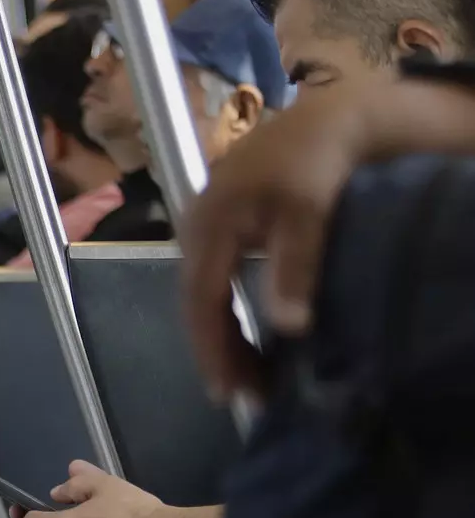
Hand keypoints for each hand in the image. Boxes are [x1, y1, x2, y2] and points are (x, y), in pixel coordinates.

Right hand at [179, 82, 381, 397]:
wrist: (324, 122)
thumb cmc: (314, 163)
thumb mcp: (309, 212)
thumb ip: (295, 266)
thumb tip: (287, 326)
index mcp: (209, 226)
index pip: (201, 300)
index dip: (210, 347)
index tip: (225, 390)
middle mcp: (193, 230)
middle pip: (196, 303)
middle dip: (215, 351)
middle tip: (240, 395)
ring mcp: (201, 229)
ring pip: (203, 296)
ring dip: (220, 335)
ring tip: (243, 375)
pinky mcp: (216, 230)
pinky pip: (212, 283)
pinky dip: (225, 314)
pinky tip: (244, 336)